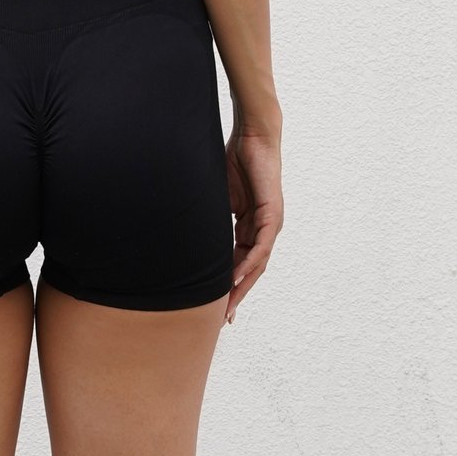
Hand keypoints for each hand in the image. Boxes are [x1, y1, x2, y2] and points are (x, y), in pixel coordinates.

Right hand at [223, 124, 282, 322]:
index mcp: (250, 226)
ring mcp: (270, 223)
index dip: (228, 285)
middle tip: (223, 320)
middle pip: (250, 270)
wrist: (252, 135)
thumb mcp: (216, 198)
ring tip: (229, 307)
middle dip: (236, 295)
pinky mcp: (272, 213)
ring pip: (257, 263)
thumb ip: (208, 220)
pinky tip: (237, 277)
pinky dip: (249, 262)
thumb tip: (184, 235)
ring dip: (243, 286)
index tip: (215, 307)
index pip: (239, 263)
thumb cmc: (233, 160)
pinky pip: (261, 245)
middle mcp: (263, 229)